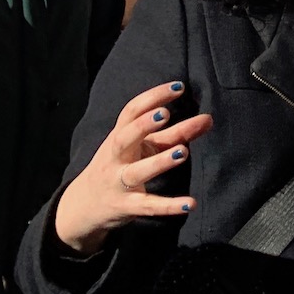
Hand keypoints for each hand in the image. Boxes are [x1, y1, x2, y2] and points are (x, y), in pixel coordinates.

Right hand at [52, 82, 213, 254]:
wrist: (85, 205)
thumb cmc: (121, 165)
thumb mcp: (143, 147)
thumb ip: (175, 133)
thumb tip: (208, 119)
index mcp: (119, 136)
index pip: (131, 112)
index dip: (152, 97)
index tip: (178, 86)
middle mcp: (115, 158)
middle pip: (124, 138)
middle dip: (142, 126)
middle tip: (165, 114)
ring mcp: (119, 183)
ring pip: (137, 172)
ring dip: (159, 161)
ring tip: (184, 151)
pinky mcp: (127, 206)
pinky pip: (148, 206)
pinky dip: (168, 206)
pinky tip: (190, 203)